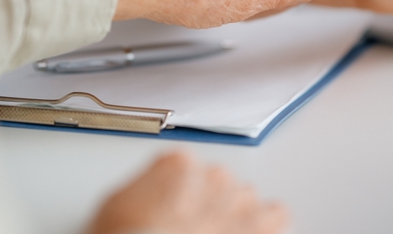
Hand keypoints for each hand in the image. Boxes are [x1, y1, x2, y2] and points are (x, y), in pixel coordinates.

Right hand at [87, 152, 288, 233]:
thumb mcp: (116, 206)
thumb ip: (143, 189)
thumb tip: (148, 197)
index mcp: (177, 164)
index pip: (181, 168)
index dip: (174, 193)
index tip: (170, 208)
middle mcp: (213, 177)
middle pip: (215, 183)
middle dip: (205, 205)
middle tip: (190, 229)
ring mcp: (239, 202)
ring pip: (244, 198)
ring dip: (234, 215)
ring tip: (220, 233)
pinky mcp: (260, 227)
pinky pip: (276, 215)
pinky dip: (268, 224)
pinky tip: (255, 231)